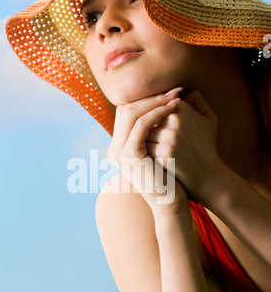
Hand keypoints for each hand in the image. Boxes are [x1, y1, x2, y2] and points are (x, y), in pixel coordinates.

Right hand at [107, 88, 188, 213]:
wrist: (170, 202)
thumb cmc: (170, 177)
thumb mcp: (158, 151)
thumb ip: (153, 133)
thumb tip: (162, 106)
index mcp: (119, 147)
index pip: (127, 112)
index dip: (148, 98)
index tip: (170, 92)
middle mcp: (114, 149)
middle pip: (126, 109)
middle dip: (152, 96)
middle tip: (175, 89)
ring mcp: (118, 152)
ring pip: (132, 113)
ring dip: (156, 101)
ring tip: (177, 96)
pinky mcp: (129, 155)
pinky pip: (141, 124)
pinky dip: (157, 112)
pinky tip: (174, 108)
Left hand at [146, 90, 222, 204]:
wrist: (208, 177)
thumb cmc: (205, 146)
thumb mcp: (209, 119)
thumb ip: (197, 100)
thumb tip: (176, 92)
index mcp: (183, 107)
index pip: (153, 105)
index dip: (152, 117)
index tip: (155, 127)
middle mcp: (176, 120)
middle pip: (145, 117)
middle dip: (145, 128)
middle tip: (149, 138)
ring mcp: (170, 137)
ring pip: (142, 132)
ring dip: (142, 139)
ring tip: (148, 146)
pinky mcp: (164, 153)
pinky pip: (143, 146)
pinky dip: (144, 151)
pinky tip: (150, 157)